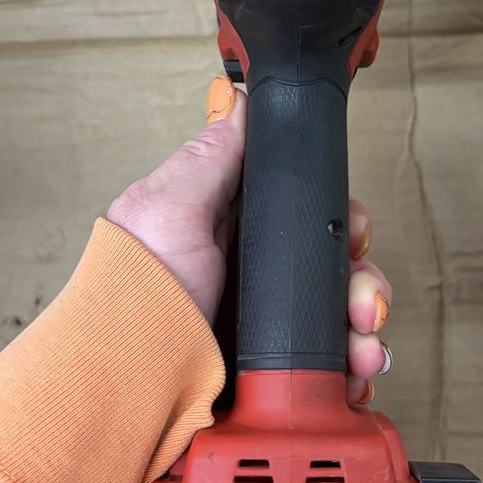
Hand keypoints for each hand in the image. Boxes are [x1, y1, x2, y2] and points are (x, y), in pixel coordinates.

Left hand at [107, 75, 392, 404]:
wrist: (117, 380)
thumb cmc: (130, 293)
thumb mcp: (166, 208)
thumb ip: (208, 158)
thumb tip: (238, 101)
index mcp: (235, 234)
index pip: (308, 217)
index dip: (340, 224)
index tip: (354, 237)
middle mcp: (254, 282)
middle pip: (335, 273)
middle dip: (363, 287)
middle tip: (363, 306)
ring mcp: (264, 334)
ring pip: (340, 325)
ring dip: (365, 337)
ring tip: (361, 352)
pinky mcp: (270, 380)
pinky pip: (327, 377)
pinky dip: (352, 378)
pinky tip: (353, 380)